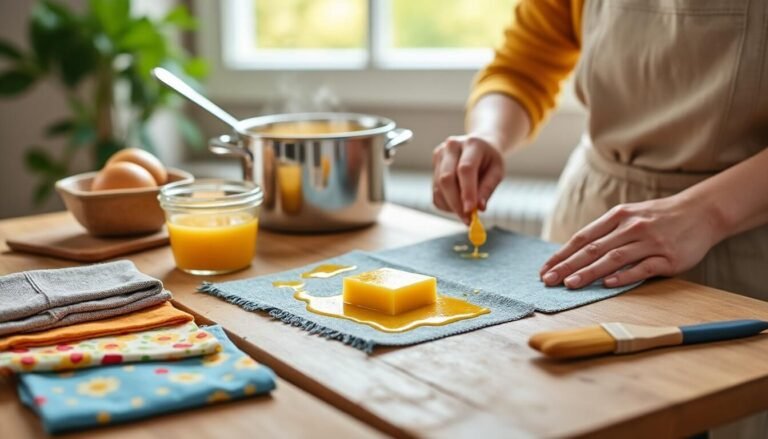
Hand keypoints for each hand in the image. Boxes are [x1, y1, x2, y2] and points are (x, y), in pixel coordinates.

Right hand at [432, 135, 503, 223]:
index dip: (467, 192)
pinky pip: (435, 192)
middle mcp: (452, 146)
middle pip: (446, 178)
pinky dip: (446, 203)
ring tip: (466, 211)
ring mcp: (439, 155)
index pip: (465, 170)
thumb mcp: (497, 172)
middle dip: (456, 203)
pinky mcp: (433, 165)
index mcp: (472, 144)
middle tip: (467, 219)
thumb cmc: (490, 159)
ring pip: (439, 188)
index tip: (470, 212)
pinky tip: (458, 203)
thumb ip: (487, 189)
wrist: (479, 144)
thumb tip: (478, 208)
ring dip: (451, 205)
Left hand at [539, 194, 721, 288]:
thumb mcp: (630, 215)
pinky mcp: (669, 257)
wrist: (702, 211)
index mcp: (617, 216)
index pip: (582, 238)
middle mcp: (631, 227)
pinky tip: (608, 283)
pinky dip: (624, 275)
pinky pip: (643, 267)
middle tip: (549, 280)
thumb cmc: (658, 217)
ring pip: (614, 258)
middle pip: (593, 249)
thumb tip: (576, 254)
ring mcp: (650, 242)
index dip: (561, 254)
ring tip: (571, 284)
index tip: (544, 270)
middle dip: (567, 266)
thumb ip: (606, 232)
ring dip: (590, 272)